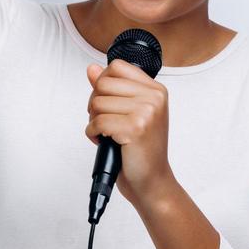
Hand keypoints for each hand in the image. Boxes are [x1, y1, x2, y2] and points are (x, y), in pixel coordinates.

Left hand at [85, 60, 174, 206]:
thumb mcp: (129, 113)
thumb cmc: (141, 150)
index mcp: (156, 90)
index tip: (108, 103)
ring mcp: (146, 112)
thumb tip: (92, 69)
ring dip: (94, 121)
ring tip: (108, 133)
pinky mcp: (135, 128)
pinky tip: (106, 142)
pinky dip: (94, 134)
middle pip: (103, 83)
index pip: (116, 67)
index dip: (103, 84)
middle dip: (95, 104)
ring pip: (98, 102)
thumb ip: (111, 89)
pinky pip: (98, 122)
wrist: (152, 181)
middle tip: (105, 122)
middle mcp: (154, 97)